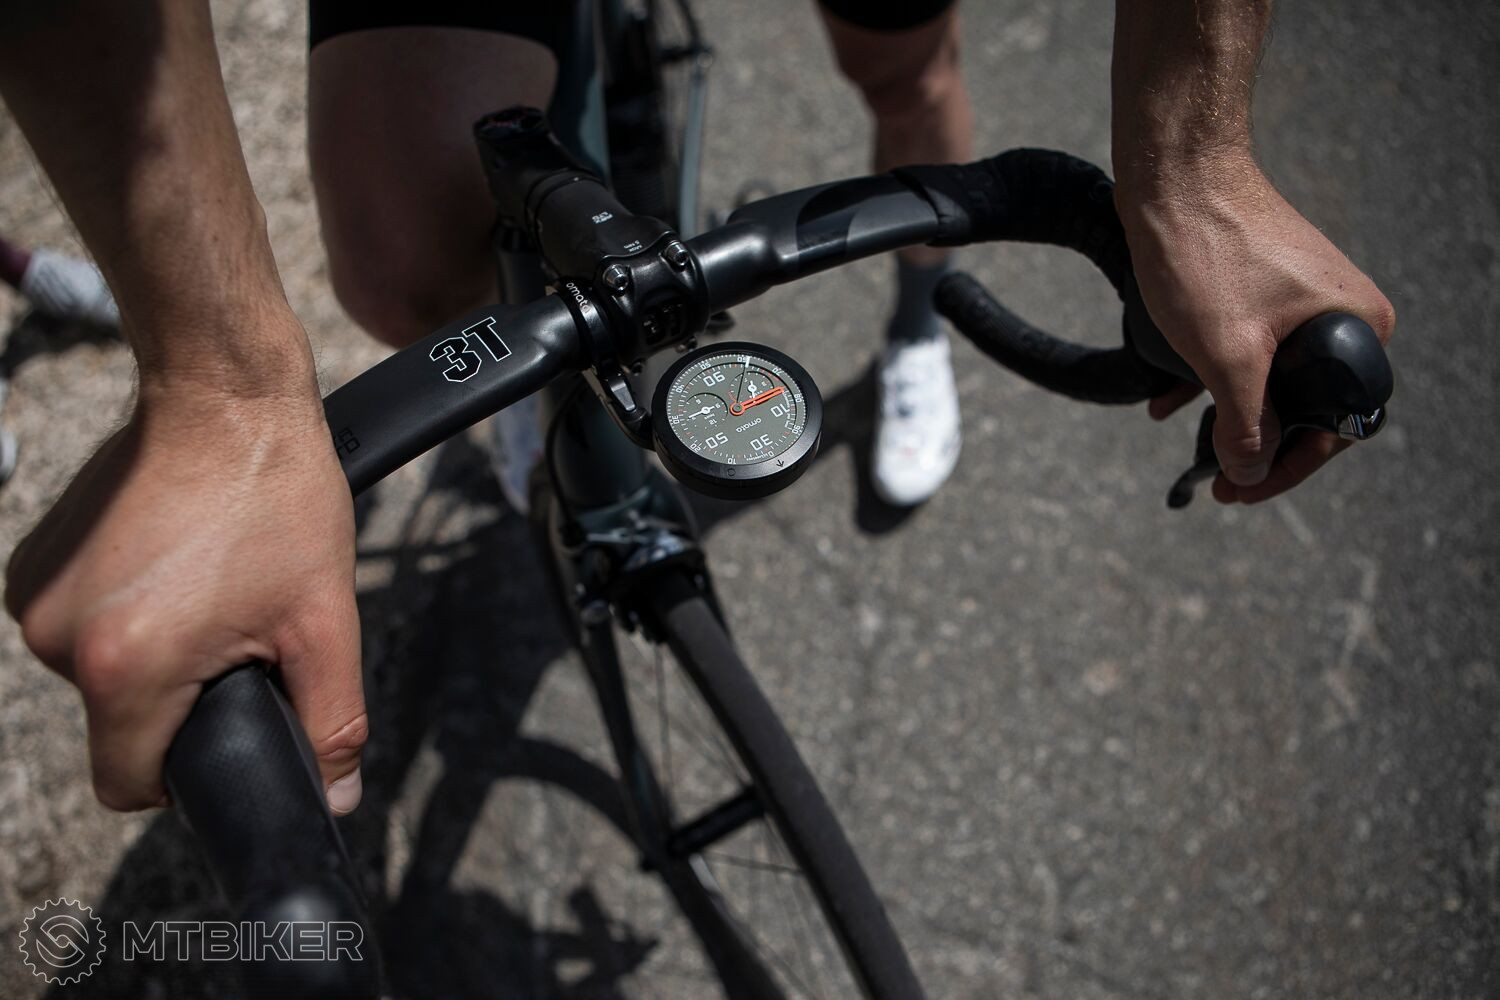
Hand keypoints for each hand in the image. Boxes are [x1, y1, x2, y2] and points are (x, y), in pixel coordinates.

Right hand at [5, 372, 364, 812]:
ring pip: (101, 673)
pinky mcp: (31, 562)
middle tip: (238, 637)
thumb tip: (334, 794)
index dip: (187, 776)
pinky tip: (173, 567)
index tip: (228, 728)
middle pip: (120, 725)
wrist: (223, 395)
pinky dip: (127, 613)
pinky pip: (81, 624)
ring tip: (211, 590)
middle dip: (183, 699)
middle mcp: (57, 639)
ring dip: (154, 654)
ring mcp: (33, 596)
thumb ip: (331, 719)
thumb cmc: (276, 498)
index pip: (129, 787)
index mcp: (123, 668)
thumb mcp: (324, 620)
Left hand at [1116, 153, 1395, 502]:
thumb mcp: (1226, 356)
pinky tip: (1166, 401)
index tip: (1243, 491)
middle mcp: (1342, 312)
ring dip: (1227, 414)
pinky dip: (1209, 377)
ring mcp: (1303, 298)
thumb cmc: (1204, 251)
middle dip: (1255, 444)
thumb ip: (1245, 423)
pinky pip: (1246, 348)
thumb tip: (1250, 472)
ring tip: (1190, 445)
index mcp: (1356, 328)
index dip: (1287, 468)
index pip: (1336, 426)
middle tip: (1217, 480)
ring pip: (1269, 378)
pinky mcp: (1265, 286)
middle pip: (1303, 404)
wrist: (1172, 172)